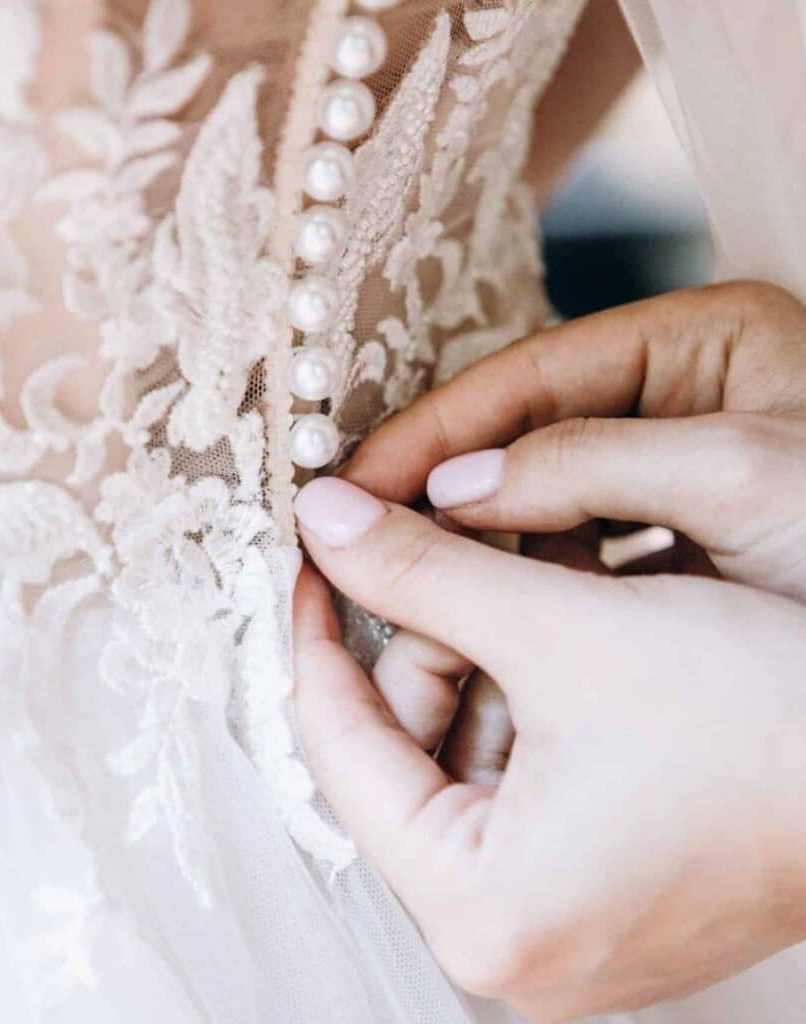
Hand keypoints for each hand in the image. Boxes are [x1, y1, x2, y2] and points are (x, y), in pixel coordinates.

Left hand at [293, 481, 805, 1020]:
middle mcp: (513, 940)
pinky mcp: (603, 884)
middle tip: (442, 549)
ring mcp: (561, 917)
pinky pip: (520, 770)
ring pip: (462, 749)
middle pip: (402, 746)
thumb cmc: (774, 718)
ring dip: (481, 649)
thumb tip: (324, 521)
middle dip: (423, 633)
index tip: (319, 553)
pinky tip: (563, 621)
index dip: (321, 629)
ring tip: (524, 574)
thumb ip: (419, 569)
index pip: (337, 743)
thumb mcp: (562, 628)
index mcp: (481, 911)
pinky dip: (526, 686)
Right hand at [345, 281, 805, 601]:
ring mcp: (677, 471)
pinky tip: (494, 614)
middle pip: (524, 435)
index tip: (353, 478)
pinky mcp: (677, 541)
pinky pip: (579, 554)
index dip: (435, 428)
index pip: (529, 373)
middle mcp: (681, 397)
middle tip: (360, 535)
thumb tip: (442, 492)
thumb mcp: (742, 480)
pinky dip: (533, 583)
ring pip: (542, 501)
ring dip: (480, 543)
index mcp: (706, 340)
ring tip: (409, 582)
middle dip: (443, 487)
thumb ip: (583, 468)